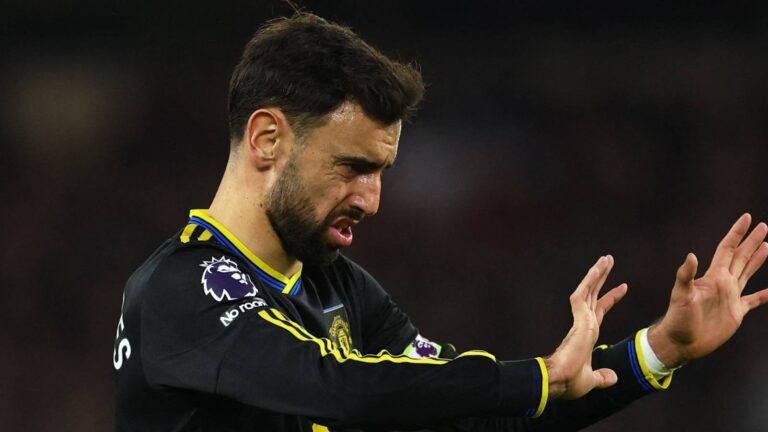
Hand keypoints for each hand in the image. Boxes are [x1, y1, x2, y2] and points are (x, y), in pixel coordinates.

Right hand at [546, 255, 627, 399]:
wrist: (560, 381)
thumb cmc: (570, 382)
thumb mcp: (592, 380)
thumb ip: (603, 377)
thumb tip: (614, 378)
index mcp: (587, 334)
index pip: (600, 310)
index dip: (611, 298)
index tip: (624, 286)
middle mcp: (584, 324)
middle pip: (594, 294)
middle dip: (602, 278)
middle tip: (609, 260)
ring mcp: (581, 320)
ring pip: (589, 290)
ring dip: (597, 273)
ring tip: (606, 258)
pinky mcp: (579, 320)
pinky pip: (583, 295)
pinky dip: (589, 281)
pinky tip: (596, 269)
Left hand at [648, 213, 767, 367]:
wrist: (682, 341)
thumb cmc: (678, 318)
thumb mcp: (681, 295)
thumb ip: (686, 276)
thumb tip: (691, 255)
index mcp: (713, 276)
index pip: (727, 248)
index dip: (737, 233)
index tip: (747, 217)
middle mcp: (723, 283)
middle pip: (741, 257)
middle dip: (751, 241)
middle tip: (763, 226)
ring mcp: (730, 297)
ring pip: (747, 273)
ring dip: (757, 259)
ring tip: (766, 245)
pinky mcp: (735, 313)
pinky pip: (753, 301)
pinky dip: (763, 296)